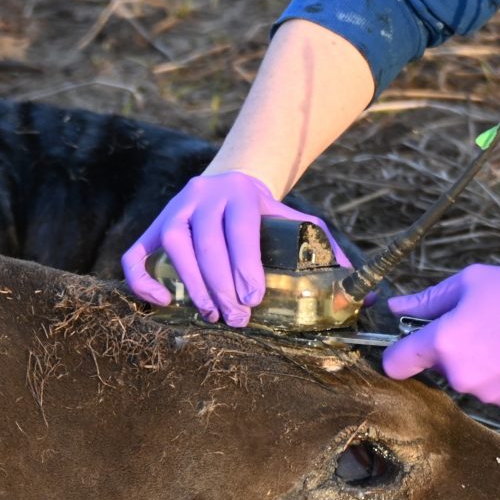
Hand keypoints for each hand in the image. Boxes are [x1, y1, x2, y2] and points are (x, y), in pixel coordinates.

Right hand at [119, 171, 341, 326]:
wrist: (231, 181)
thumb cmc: (266, 214)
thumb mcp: (296, 220)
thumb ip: (323, 250)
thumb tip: (362, 294)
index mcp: (240, 194)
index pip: (239, 229)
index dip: (244, 265)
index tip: (254, 297)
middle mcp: (202, 196)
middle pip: (206, 243)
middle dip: (221, 286)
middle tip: (237, 319)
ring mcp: (174, 209)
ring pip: (173, 248)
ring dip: (191, 286)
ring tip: (211, 316)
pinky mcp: (153, 226)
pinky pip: (136, 254)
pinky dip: (142, 280)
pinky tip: (162, 303)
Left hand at [381, 265, 499, 409]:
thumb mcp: (471, 281)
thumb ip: (427, 299)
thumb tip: (395, 307)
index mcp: (444, 344)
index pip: (395, 363)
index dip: (398, 351)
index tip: (409, 342)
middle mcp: (460, 377)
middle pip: (437, 369)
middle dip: (449, 350)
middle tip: (477, 324)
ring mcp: (486, 395)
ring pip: (468, 379)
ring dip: (477, 362)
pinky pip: (494, 389)